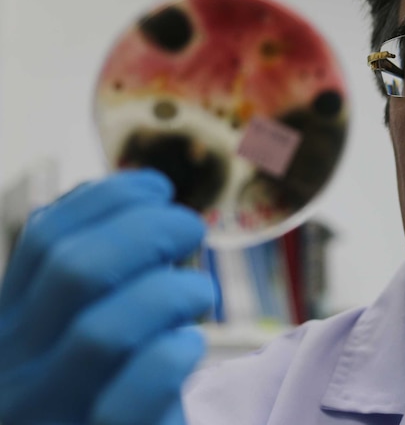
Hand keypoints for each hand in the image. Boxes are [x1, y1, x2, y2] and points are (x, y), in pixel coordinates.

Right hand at [0, 170, 213, 423]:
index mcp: (8, 326)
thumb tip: (139, 195)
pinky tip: (189, 346)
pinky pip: (135, 394)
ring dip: (172, 294)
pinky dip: (175, 354)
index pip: (44, 238)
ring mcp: (49, 416)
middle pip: (74, 270)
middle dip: (147, 231)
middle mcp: (13, 372)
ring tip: (199, 294)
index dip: (108, 199)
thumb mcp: (78, 328)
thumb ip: (97, 271)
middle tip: (191, 229)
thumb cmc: (106, 391)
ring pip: (104, 331)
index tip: (158, 188)